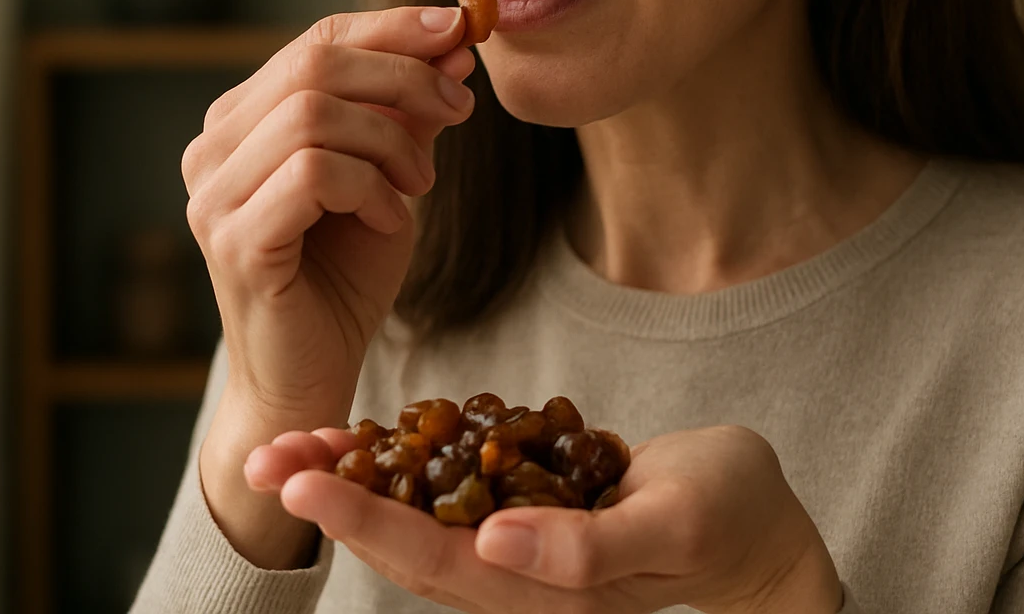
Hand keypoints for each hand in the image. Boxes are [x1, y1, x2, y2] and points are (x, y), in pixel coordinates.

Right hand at [180, 5, 476, 563]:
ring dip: (390, 142)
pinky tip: (392, 219)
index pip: (315, 40)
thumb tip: (455, 40)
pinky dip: (371, 188)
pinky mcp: (234, 240)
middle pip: (314, 65)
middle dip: (404, 77)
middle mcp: (212, 149)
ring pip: (314, 115)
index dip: (391, 27)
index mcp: (242, 121)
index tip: (460, 28)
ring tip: (418, 186)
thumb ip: (409, 112)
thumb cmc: (343, 277)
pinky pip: (315, 174)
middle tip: (458, 110)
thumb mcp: (390, 177)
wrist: (310, 376)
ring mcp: (213, 195)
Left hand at [247, 425, 844, 613]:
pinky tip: (374, 432)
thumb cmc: (730, 519)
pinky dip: (407, 459)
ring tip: (294, 439)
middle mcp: (515, 577)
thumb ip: (587, 548)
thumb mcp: (674, 525)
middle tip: (261, 453)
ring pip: (417, 514)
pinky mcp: (528, 507)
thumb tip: (495, 541)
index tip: (304, 482)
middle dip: (331, 497)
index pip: (432, 559)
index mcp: (540, 592)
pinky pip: (452, 487)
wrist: (762, 523)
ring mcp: (519, 545)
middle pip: (402, 540)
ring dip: (354, 478)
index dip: (362, 520)